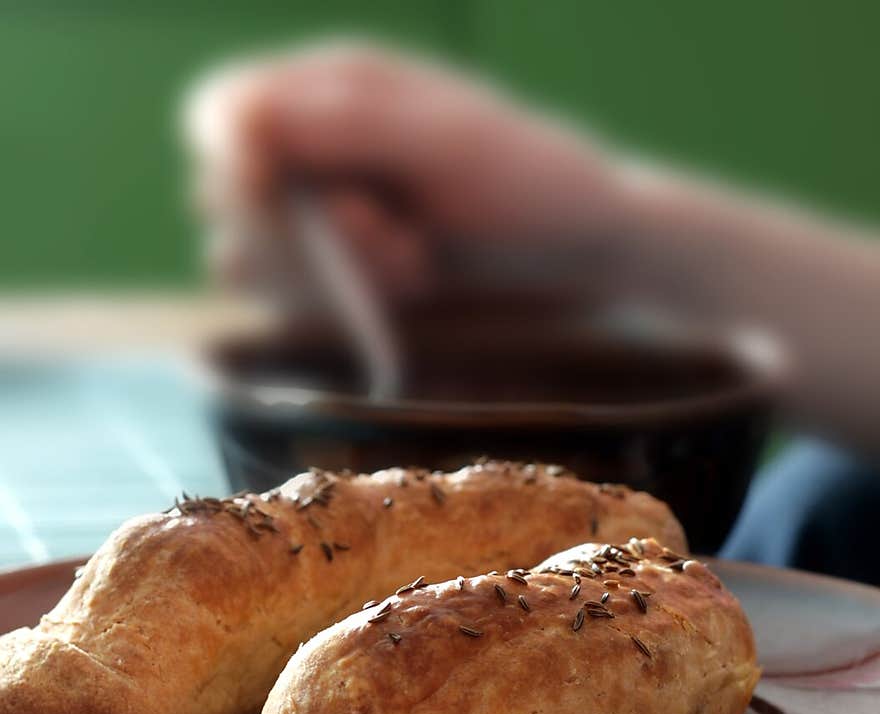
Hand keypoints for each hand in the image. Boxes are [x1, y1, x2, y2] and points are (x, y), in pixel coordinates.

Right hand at [182, 41, 633, 299]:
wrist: (581, 248)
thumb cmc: (528, 177)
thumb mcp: (442, 143)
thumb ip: (343, 126)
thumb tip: (240, 119)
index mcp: (333, 88)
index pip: (223, 110)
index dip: (227, 156)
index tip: (269, 194)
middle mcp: (316, 148)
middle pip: (223, 191)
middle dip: (288, 227)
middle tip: (380, 231)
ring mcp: (325, 213)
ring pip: (252, 255)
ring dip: (323, 272)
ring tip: (410, 260)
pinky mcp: (341, 274)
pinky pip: (292, 299)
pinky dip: (342, 303)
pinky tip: (411, 284)